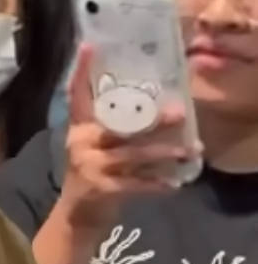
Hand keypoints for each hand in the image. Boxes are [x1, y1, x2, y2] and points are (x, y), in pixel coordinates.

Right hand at [59, 44, 195, 233]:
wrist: (78, 217)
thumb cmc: (92, 175)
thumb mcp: (94, 147)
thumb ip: (114, 129)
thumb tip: (154, 107)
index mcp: (79, 129)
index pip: (77, 96)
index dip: (81, 71)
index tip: (90, 45)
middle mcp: (81, 143)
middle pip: (119, 126)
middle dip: (151, 120)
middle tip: (179, 113)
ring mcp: (90, 166)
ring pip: (132, 154)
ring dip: (163, 152)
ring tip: (187, 150)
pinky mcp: (101, 188)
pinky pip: (134, 183)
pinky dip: (155, 183)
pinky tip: (173, 183)